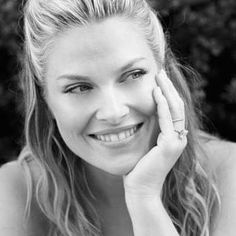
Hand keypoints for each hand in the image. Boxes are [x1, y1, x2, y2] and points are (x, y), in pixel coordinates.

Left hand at [123, 69, 186, 198]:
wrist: (140, 187)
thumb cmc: (139, 166)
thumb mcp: (145, 143)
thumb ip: (149, 130)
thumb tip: (142, 113)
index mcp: (173, 136)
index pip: (173, 109)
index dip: (168, 92)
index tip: (159, 79)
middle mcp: (179, 137)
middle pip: (177, 105)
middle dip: (168, 87)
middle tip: (160, 71)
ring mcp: (177, 142)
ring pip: (175, 110)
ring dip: (166, 91)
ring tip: (159, 76)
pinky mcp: (170, 146)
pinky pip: (167, 121)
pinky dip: (161, 106)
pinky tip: (156, 93)